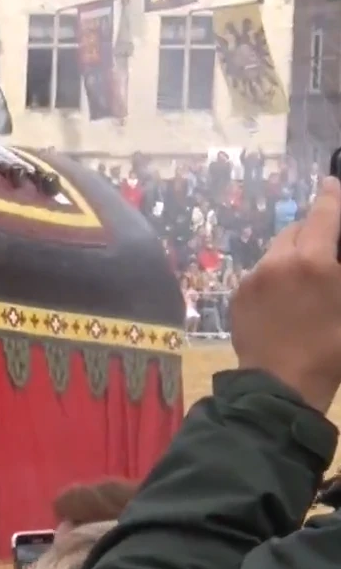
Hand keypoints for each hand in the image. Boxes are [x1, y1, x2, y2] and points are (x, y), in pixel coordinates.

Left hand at [231, 177, 340, 411]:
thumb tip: (334, 261)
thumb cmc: (332, 349)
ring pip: (276, 251)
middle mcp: (278, 261)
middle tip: (326, 247)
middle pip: (297, 230)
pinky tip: (285, 297)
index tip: (331, 184)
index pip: (323, 215)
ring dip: (292, 254)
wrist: (282, 384)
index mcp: (313, 261)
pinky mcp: (238, 294)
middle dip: (312, 231)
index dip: (331, 197)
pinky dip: (274, 275)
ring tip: (305, 278)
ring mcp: (253, 277)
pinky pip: (260, 273)